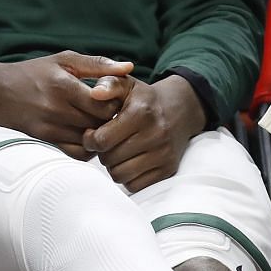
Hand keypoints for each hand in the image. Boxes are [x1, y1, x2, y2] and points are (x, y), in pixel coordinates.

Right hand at [0, 52, 134, 156]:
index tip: (118, 100)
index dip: (117, 103)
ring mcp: (49, 128)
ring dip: (100, 135)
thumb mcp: (64, 60)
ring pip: (90, 141)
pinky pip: (77, 153)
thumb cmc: (34, 72)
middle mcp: (56, 109)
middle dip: (111, 120)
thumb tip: (130, 67)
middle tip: (115, 114)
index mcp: (63, 85)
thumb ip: (98, 64)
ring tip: (101, 124)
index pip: (104, 103)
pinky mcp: (45, 141)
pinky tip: (86, 136)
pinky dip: (87, 148)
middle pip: (99, 123)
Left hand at [81, 74, 204, 192]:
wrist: (180, 110)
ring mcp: (164, 155)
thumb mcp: (127, 85)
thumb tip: (94, 93)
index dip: (90, 139)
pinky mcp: (168, 170)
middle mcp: (155, 135)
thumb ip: (108, 84)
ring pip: (120, 176)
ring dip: (114, 166)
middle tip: (107, 144)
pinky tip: (130, 162)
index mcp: (141, 113)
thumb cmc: (145, 99)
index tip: (93, 134)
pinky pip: (135, 186)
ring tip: (118, 153)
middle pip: (109, 160)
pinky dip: (128, 178)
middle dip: (102, 152)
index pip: (102, 140)